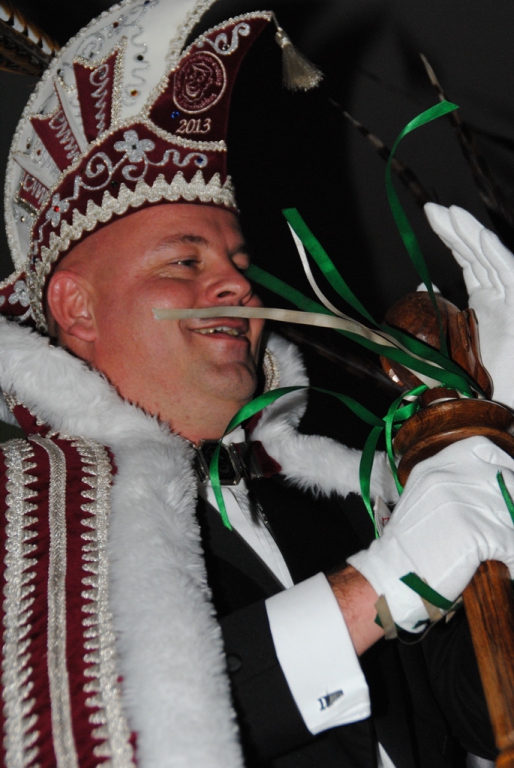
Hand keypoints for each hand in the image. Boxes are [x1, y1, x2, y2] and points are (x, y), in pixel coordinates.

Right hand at [347, 437, 513, 631]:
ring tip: (501, 548)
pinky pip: (512, 543)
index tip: (509, 483)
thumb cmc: (410, 546)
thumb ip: (453, 485)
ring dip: (509, 534)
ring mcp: (463, 502)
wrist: (393, 576)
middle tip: (503, 525)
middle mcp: (447, 477)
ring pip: (512, 512)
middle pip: (505, 479)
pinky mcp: (476, 531)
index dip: (502, 464)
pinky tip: (506, 564)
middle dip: (512, 503)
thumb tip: (495, 487)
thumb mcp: (424, 499)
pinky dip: (512, 558)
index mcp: (434, 467)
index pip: (482, 448)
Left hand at [425, 203, 513, 407]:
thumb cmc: (477, 390)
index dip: (452, 237)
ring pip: (493, 260)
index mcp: (483, 306)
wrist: (504, 413)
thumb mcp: (444, 348)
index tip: (430, 217)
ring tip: (449, 213)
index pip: (468, 261)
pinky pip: (511, 276)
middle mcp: (501, 301)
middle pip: (479, 255)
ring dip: (472, 236)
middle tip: (432, 208)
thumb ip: (433, 320)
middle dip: (457, 230)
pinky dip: (496, 256)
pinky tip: (480, 238)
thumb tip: (420, 287)